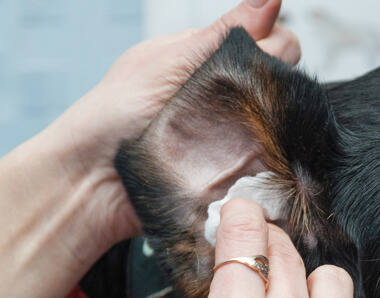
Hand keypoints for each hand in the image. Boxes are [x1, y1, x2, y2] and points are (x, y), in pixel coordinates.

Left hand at [35, 0, 300, 266]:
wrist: (94, 182)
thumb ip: (226, 33)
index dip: (274, 50)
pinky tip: (256, 162)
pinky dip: (275, 163)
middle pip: (284, 83)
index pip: (274, 42)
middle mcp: (227, 95)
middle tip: (245, 104)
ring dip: (279, 127)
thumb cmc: (115, 116)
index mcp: (210, 58)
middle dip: (278, 90)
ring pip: (285, 124)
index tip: (259, 63)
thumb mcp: (171, 60)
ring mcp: (235, 136)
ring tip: (249, 135)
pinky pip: (273, 165)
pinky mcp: (236, 175)